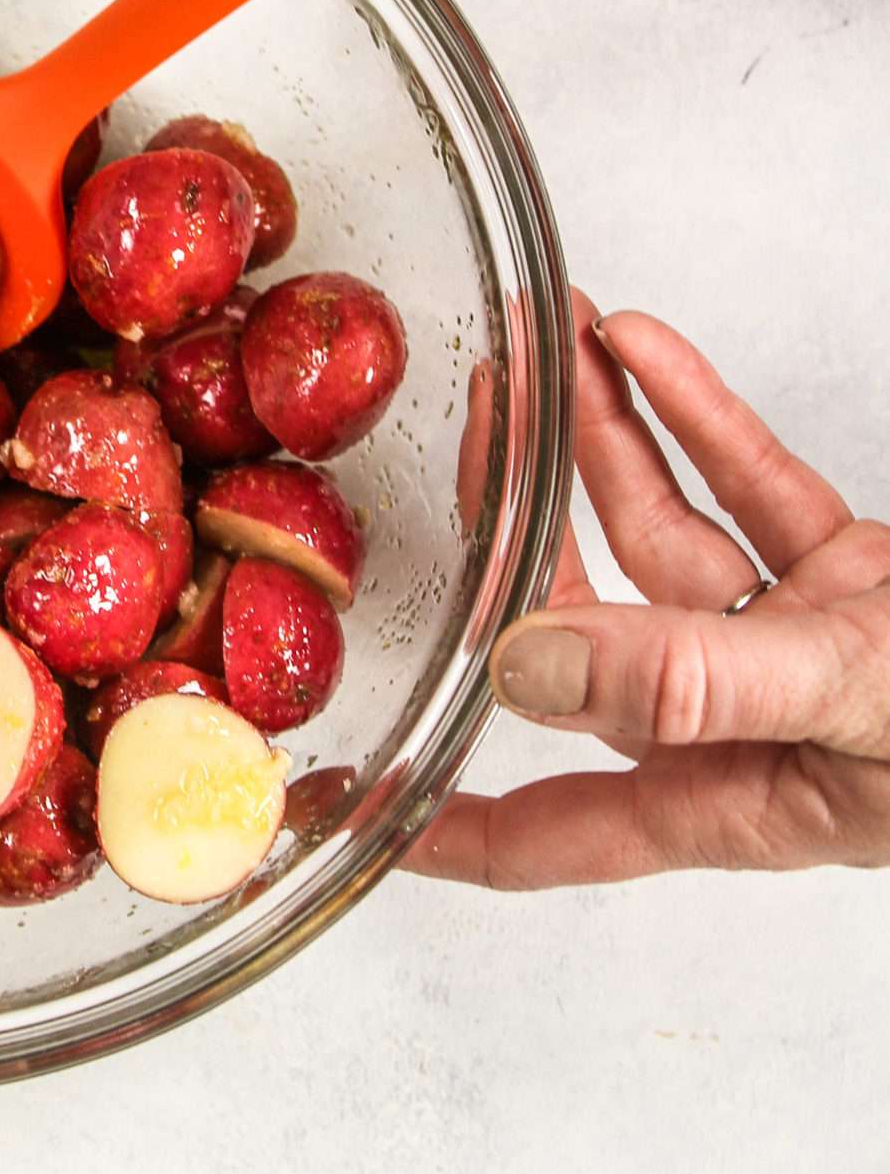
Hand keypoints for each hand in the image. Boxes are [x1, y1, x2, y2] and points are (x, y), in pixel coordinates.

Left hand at [408, 294, 889, 888]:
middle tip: (455, 424)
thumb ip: (698, 686)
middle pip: (586, 627)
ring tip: (531, 343)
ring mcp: (809, 643)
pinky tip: (637, 352)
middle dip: (515, 522)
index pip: (551, 830)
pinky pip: (758, 491)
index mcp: (737, 796)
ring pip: (668, 535)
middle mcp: (752, 723)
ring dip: (600, 437)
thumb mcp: (858, 707)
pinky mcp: (868, 578)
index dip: (440, 826)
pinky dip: (700, 419)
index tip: (336, 807)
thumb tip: (531, 664)